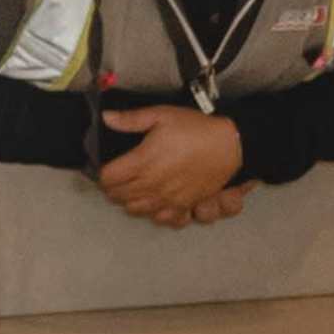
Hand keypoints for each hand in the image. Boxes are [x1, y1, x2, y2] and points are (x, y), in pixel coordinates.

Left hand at [96, 104, 247, 225]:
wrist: (230, 145)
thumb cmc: (195, 128)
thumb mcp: (162, 115)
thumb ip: (131, 119)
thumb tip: (106, 118)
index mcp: (143, 161)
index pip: (108, 178)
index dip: (103, 173)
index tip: (108, 167)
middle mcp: (152, 184)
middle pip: (118, 196)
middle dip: (113, 187)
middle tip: (120, 176)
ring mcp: (168, 198)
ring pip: (135, 209)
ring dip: (129, 201)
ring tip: (134, 189)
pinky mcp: (183, 206)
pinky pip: (161, 219)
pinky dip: (154, 213)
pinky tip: (156, 202)